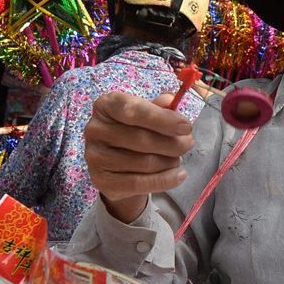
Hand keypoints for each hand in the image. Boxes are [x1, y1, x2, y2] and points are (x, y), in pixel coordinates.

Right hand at [83, 92, 194, 222]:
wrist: (118, 167)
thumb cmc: (135, 133)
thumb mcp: (146, 115)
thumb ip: (159, 107)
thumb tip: (170, 100)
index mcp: (105, 105)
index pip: (132, 110)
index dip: (161, 119)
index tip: (186, 127)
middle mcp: (95, 129)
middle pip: (141, 139)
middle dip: (172, 143)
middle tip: (189, 143)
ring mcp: (96, 157)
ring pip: (144, 162)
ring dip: (170, 161)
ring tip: (177, 158)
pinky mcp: (102, 181)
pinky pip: (140, 183)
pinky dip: (165, 180)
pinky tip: (180, 175)